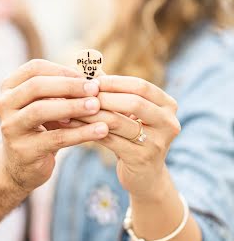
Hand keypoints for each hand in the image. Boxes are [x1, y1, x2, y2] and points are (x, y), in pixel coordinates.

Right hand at [0, 59, 108, 192]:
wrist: (21, 167)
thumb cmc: (40, 129)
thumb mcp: (47, 105)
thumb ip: (63, 91)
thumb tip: (96, 74)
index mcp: (9, 88)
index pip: (34, 69)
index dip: (62, 70)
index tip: (87, 77)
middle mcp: (4, 105)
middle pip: (36, 86)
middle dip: (68, 86)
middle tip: (95, 89)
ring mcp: (11, 128)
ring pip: (41, 110)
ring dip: (72, 106)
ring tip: (97, 106)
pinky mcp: (24, 151)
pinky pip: (56, 138)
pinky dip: (81, 133)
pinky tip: (101, 130)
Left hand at [69, 75, 180, 199]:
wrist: (145, 176)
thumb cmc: (134, 136)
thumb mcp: (129, 111)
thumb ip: (114, 89)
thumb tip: (89, 64)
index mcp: (168, 105)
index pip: (141, 86)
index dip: (115, 82)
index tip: (91, 81)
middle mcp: (169, 123)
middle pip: (134, 102)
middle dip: (104, 97)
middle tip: (81, 94)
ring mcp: (158, 143)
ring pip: (118, 122)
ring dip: (92, 113)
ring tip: (71, 107)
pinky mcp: (142, 159)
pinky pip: (109, 140)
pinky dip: (89, 130)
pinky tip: (72, 125)